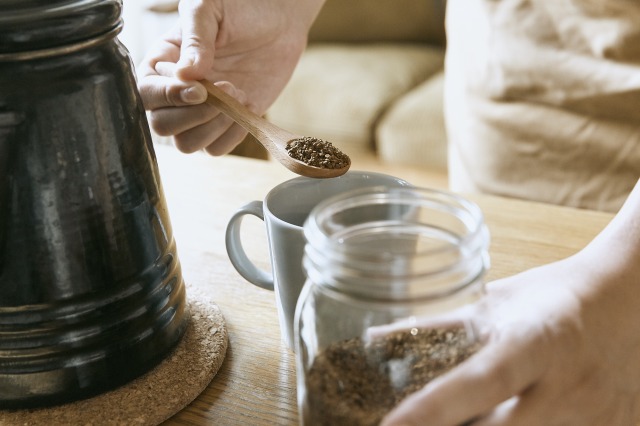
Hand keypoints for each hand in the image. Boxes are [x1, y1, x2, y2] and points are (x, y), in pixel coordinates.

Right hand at [136, 0, 323, 154]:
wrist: (278, 20)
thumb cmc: (239, 7)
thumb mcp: (210, 9)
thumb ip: (196, 38)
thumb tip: (186, 75)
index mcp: (161, 63)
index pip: (146, 93)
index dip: (169, 97)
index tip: (200, 88)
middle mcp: (175, 92)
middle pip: (162, 127)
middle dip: (194, 116)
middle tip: (225, 88)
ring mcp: (200, 112)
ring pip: (188, 144)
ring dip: (214, 127)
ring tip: (239, 94)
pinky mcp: (226, 124)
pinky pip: (217, 148)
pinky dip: (233, 134)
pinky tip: (249, 106)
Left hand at [381, 210, 639, 424]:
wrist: (627, 301)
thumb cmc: (550, 298)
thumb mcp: (493, 306)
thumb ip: (435, 329)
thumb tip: (376, 340)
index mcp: (533, 342)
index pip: (479, 381)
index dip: (434, 408)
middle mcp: (566, 385)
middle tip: (418, 425)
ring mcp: (596, 416)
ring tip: (476, 412)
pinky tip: (519, 414)